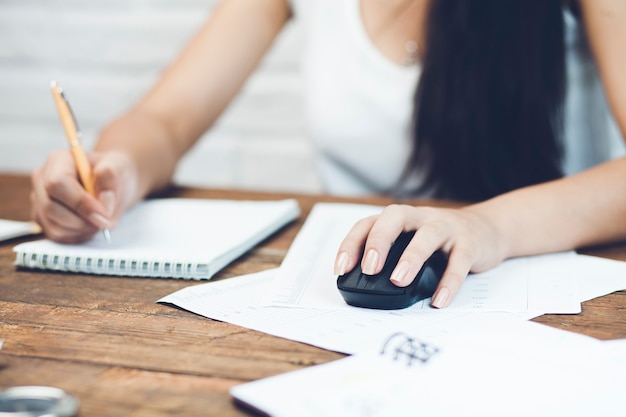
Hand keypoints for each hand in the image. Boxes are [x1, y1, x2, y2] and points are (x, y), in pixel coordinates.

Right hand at [31, 150, 137, 242]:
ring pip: (54, 226)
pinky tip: (91, 225)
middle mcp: (42, 179)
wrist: (112, 184)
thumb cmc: (113, 173)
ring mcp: (40, 201)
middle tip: (106, 220)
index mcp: (58, 161)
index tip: (103, 213)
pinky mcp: (44, 219)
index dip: (80, 202)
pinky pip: (57, 236)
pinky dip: (79, 235)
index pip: (57, 184)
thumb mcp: (119, 167)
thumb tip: (103, 203)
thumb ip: (110, 179)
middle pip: (51, 208)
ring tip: (101, 219)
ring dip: (83, 229)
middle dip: (83, 220)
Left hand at [334, 204, 506, 307]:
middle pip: (395, 217)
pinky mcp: (469, 244)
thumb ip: (390, 258)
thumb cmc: (438, 240)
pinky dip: (449, 282)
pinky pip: (459, 262)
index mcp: (400, 219)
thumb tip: (363, 288)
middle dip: (379, 241)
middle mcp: (420, 218)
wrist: (487, 229)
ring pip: (427, 236)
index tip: (341, 269)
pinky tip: (439, 300)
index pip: (368, 223)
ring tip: (399, 280)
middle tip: (369, 268)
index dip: (351, 244)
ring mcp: (446, 228)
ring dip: (411, 257)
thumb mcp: (410, 241)